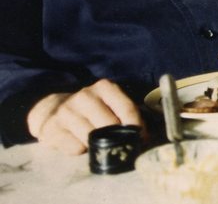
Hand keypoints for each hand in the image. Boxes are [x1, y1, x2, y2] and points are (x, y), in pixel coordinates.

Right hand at [26, 79, 141, 154]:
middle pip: (110, 125)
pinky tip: (80, 144)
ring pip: (92, 138)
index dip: (137, 127)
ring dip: (98, 146)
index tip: (141, 138)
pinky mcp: (52, 129)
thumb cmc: (90, 110)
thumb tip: (144, 138)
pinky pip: (76, 148)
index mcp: (104, 87)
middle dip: (118, 138)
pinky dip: (81, 150)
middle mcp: (84, 96)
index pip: (127, 109)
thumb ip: (125, 115)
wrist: (52, 110)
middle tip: (120, 145)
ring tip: (97, 143)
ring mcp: (66, 112)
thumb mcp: (108, 104)